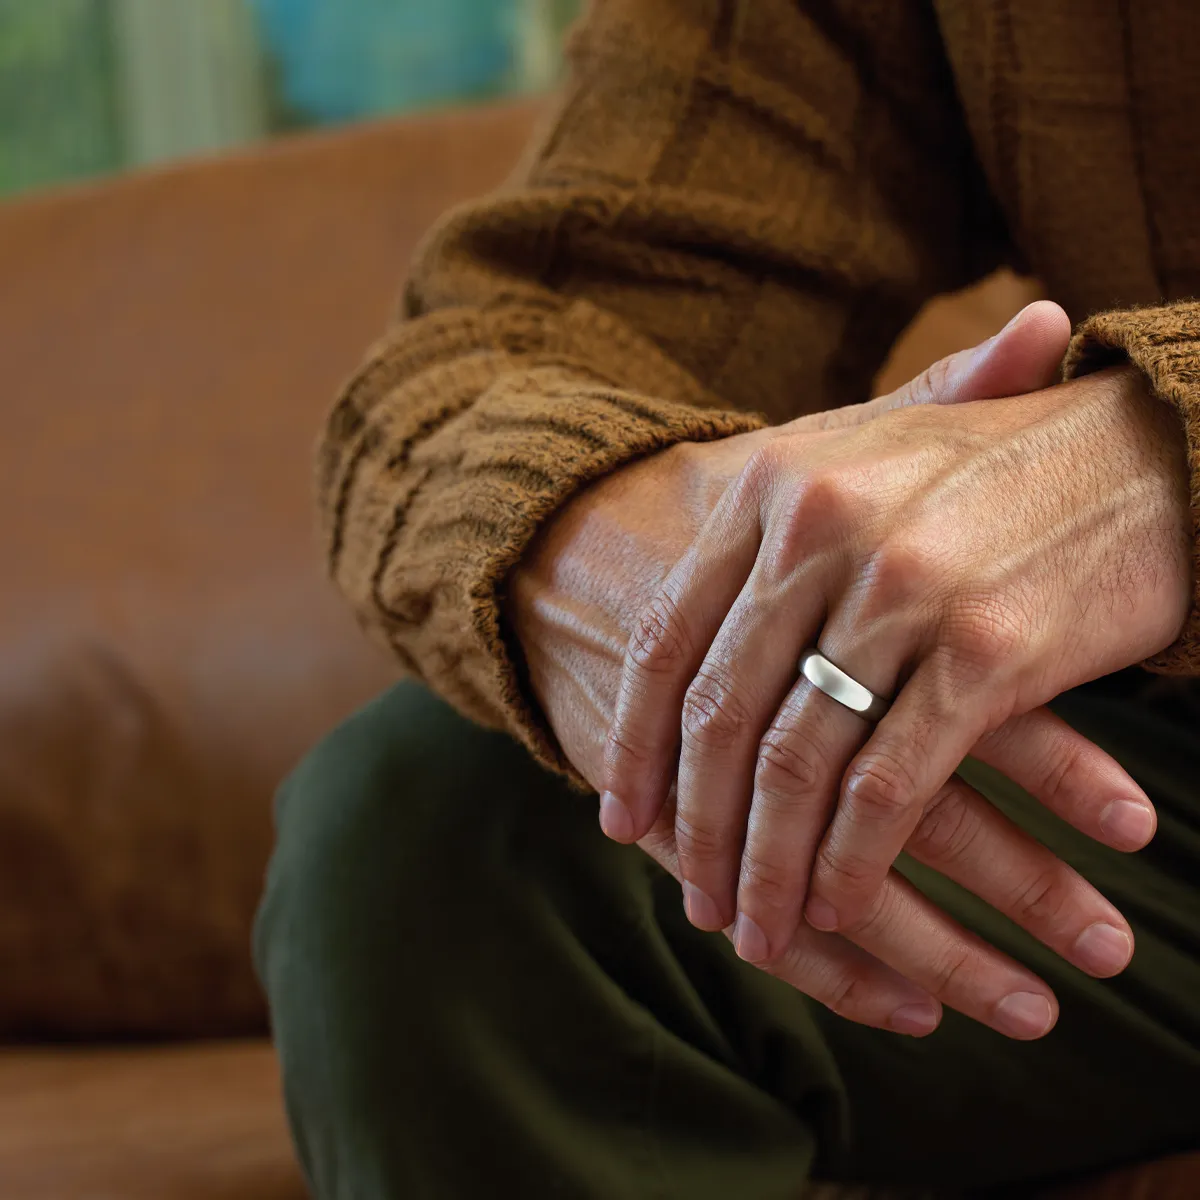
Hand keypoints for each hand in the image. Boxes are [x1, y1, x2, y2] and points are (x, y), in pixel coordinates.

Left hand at [599, 306, 1190, 1039]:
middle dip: (700, 828)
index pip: (668, 641)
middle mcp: (822, 528)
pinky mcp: (987, 652)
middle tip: (696, 900)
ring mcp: (903, 589)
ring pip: (797, 764)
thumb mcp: (863, 466)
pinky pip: (886, 787)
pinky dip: (851, 862)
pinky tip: (836, 906)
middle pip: (723, 715)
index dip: (636, 744)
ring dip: (769, 867)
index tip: (623, 820)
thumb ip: (773, 539)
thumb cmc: (994, 471)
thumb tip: (675, 650)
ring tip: (756, 929)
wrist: (1154, 448)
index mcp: (773, 483)